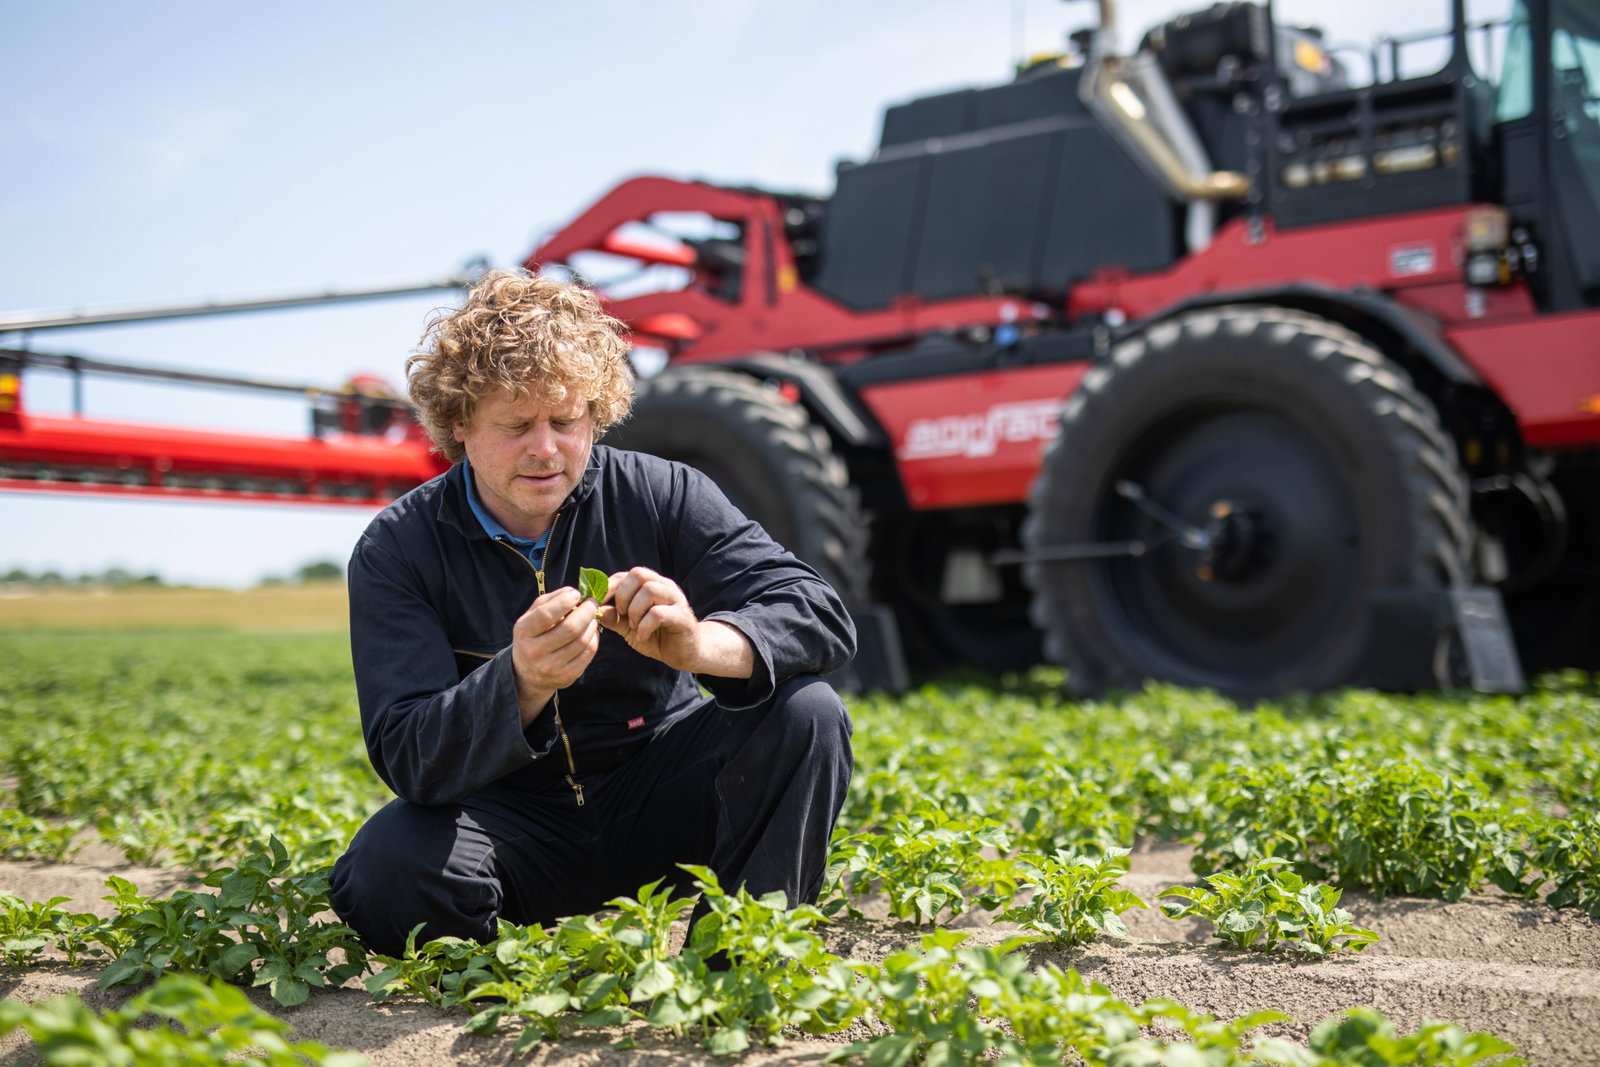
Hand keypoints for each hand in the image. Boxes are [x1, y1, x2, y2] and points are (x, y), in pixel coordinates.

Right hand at [511, 587, 598, 724]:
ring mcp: (551, 667)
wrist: (529, 673)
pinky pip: (589, 653)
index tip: (576, 594)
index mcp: (524, 632)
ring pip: (582, 641)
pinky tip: (590, 632)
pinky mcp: (567, 676)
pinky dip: (594, 638)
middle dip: (586, 612)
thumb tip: (573, 592)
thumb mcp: (532, 616)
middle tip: (592, 604)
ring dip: (592, 624)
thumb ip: (550, 600)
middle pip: (570, 628)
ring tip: (591, 618)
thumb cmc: (534, 636)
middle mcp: (535, 652)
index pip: (546, 615)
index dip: (565, 601)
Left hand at [596, 566, 700, 669]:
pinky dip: (644, 626)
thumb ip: (615, 618)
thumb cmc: (658, 637)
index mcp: (653, 585)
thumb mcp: (630, 627)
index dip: (610, 586)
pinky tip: (642, 636)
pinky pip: (658, 613)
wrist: (686, 653)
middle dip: (623, 595)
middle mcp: (665, 587)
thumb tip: (595, 610)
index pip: (628, 574)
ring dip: (635, 611)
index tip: (599, 603)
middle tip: (622, 615)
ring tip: (634, 627)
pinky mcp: (682, 616)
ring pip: (649, 590)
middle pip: (639, 574)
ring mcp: (676, 600)